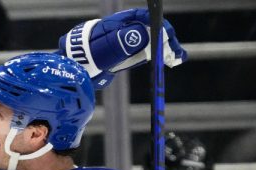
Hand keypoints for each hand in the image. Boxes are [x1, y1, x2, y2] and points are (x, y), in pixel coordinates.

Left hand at [58, 8, 186, 88]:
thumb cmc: (88, 53)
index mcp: (121, 22)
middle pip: (154, 28)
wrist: (78, 66)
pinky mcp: (132, 52)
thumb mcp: (103, 47)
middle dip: (167, 39)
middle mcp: (128, 29)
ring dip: (168, 47)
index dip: (158, 25)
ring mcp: (131, 40)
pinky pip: (151, 50)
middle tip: (175, 52)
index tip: (167, 36)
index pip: (144, 17)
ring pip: (155, 40)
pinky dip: (162, 55)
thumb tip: (142, 34)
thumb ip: (120, 41)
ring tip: (177, 58)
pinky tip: (173, 60)